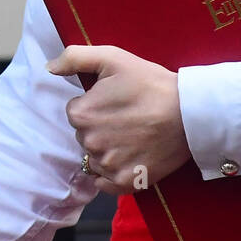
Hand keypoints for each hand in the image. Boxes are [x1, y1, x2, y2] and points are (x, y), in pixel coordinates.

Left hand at [46, 45, 192, 194]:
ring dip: (108, 150)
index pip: (77, 111)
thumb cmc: (151, 83)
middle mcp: (89, 143)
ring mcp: (108, 165)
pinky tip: (129, 158)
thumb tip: (49, 67)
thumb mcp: (113, 58)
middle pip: (85, 136)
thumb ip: (75, 57)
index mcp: (81, 114)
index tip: (117, 101)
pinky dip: (112, 174)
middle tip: (128, 117)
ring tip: (133, 136)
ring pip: (96, 158)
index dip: (96, 105)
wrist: (190, 112)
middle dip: (100, 127)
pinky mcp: (126, 182)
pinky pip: (106, 182)